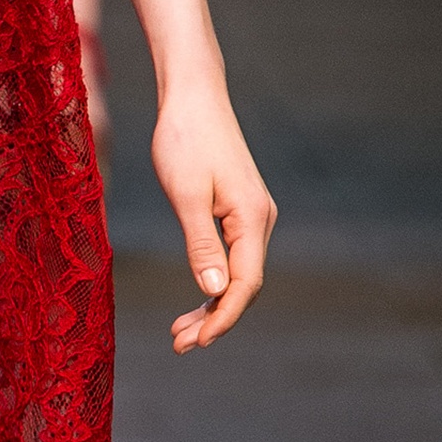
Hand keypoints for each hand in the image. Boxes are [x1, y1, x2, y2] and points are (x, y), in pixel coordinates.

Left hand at [152, 87, 275, 351]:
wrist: (193, 97)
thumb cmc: (185, 139)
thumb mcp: (186, 194)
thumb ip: (201, 244)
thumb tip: (213, 291)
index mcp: (252, 218)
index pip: (245, 284)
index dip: (222, 317)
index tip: (196, 342)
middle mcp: (261, 220)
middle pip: (244, 285)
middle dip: (214, 319)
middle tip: (179, 344)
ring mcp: (252, 217)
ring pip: (238, 275)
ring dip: (212, 305)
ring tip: (180, 332)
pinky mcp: (239, 211)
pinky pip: (232, 258)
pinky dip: (213, 282)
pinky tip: (195, 299)